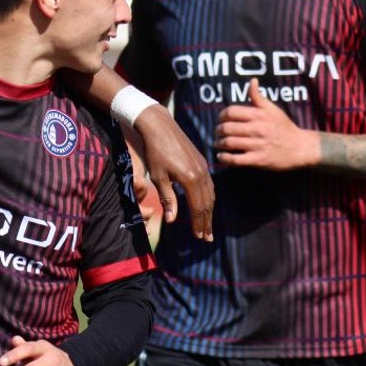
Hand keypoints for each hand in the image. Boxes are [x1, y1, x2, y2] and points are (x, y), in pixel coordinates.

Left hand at [130, 105, 214, 240]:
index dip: (198, 224)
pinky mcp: (202, 163)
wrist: (161, 127)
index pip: (198, 208)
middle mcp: (201, 175)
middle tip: (207, 238)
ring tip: (208, 225)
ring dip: (209, 212)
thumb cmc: (155, 152)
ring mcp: (204, 168)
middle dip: (207, 222)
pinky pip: (210, 185)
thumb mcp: (158, 177)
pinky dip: (209, 198)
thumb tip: (172, 221)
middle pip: (207, 204)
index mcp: (190, 180)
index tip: (199, 237)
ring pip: (210, 195)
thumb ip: (168, 199)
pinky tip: (206, 204)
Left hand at [215, 79, 319, 170]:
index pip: (231, 112)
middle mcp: (258, 129)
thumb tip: (252, 80)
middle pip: (227, 128)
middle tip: (217, 133)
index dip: (222, 115)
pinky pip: (236, 159)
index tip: (221, 119)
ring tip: (218, 143)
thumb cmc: (284, 127)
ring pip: (229, 143)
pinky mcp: (259, 160)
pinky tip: (221, 156)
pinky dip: (225, 158)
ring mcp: (258, 145)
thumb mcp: (273, 109)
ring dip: (219, 144)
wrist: (301, 147)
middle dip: (218, 130)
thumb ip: (258, 97)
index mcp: (260, 115)